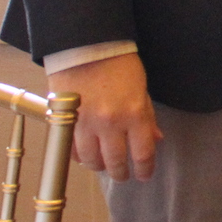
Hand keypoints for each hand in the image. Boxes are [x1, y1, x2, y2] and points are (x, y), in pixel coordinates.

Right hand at [47, 53, 161, 182]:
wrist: (86, 46)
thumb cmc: (119, 64)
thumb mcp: (141, 88)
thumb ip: (146, 117)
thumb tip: (155, 139)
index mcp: (134, 114)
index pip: (142, 153)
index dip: (145, 169)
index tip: (144, 175)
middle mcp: (110, 123)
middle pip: (115, 162)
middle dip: (121, 173)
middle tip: (123, 174)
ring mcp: (86, 124)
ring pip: (91, 161)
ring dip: (99, 166)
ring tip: (104, 165)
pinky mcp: (66, 121)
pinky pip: (72, 149)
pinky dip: (79, 156)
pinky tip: (85, 155)